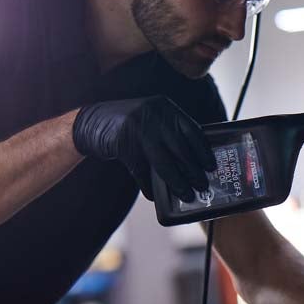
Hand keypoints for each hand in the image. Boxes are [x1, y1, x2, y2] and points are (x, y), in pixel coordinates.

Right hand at [72, 96, 215, 201]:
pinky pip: (141, 170)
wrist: (92, 121)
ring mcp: (138, 130)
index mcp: (166, 108)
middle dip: (193, 171)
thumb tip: (194, 163)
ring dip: (176, 182)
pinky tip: (154, 196)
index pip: (192, 131)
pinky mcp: (123, 145)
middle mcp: (154, 116)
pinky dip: (148, 185)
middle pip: (180, 149)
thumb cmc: (131, 124)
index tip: (211, 166)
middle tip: (202, 186)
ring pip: (163, 162)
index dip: (203, 151)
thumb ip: (171, 133)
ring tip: (186, 194)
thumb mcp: (153, 120)